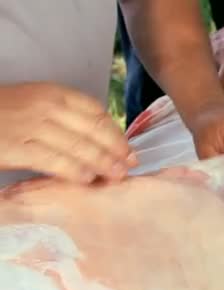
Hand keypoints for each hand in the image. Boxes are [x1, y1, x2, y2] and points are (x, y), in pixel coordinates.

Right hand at [0, 82, 136, 183]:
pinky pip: (53, 161)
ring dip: (101, 164)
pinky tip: (86, 179)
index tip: (129, 151)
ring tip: (115, 177)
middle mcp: (46, 107)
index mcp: (55, 93)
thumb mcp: (39, 105)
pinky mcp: (16, 148)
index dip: (117, 134)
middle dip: (115, 152)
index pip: (97, 113)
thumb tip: (101, 143)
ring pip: (78, 147)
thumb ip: (67, 119)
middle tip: (129, 168)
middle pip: (93, 131)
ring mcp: (31, 126)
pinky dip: (74, 171)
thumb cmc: (4, 114)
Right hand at [211, 3, 223, 97]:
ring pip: (208, 73)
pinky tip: (221, 80)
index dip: (222, 102)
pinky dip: (213, 73)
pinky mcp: (211, 46)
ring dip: (214, 84)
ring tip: (221, 95)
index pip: (221, 86)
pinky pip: (208, 64)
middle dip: (216, 95)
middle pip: (211, 82)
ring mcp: (212, 49)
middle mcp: (218, 54)